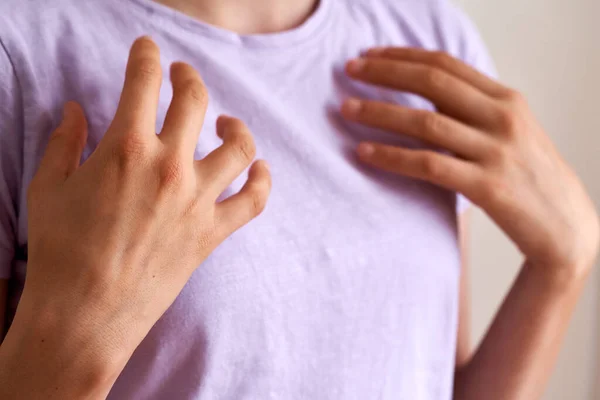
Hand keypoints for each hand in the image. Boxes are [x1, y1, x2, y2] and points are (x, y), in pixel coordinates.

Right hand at [5, 37, 270, 394]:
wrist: (85, 315)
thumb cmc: (60, 251)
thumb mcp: (48, 187)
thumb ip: (63, 141)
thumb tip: (73, 110)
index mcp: (126, 148)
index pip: (143, 81)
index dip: (146, 55)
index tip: (147, 49)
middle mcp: (169, 167)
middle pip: (195, 100)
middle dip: (188, 76)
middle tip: (181, 74)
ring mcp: (197, 200)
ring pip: (239, 146)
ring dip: (236, 125)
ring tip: (226, 122)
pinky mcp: (212, 233)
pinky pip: (254, 200)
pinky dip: (263, 180)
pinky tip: (259, 168)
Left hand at [341, 47, 598, 279]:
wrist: (567, 227)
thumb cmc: (529, 176)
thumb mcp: (510, 131)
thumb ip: (473, 110)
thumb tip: (426, 92)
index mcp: (506, 99)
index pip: (446, 65)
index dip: (403, 56)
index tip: (369, 55)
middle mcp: (502, 118)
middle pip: (433, 83)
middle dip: (386, 72)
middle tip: (349, 71)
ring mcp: (496, 152)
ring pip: (425, 123)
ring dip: (380, 112)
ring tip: (346, 109)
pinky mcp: (487, 186)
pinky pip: (428, 165)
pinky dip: (392, 156)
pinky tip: (364, 152)